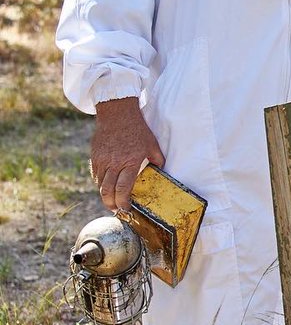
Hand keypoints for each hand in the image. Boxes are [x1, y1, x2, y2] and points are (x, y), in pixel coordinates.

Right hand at [91, 97, 164, 211]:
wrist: (117, 114)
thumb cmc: (138, 130)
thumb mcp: (152, 145)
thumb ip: (157, 161)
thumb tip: (162, 173)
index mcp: (130, 162)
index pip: (123, 189)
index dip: (123, 202)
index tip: (126, 209)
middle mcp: (114, 164)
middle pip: (107, 192)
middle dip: (111, 205)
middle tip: (116, 210)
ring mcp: (102, 160)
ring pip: (99, 185)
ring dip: (105, 195)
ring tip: (112, 200)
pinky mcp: (94, 156)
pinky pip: (95, 175)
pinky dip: (100, 183)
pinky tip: (107, 185)